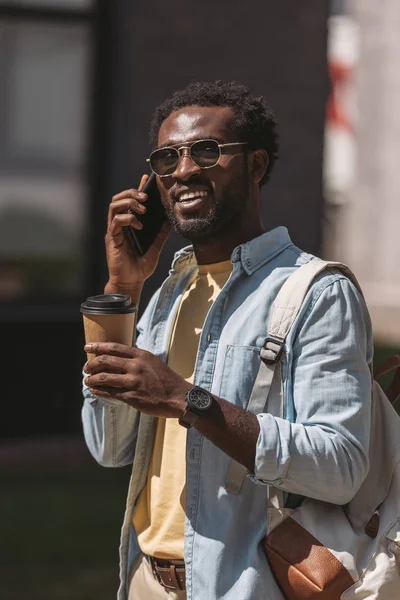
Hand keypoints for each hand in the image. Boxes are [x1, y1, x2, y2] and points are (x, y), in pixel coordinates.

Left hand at [83, 342, 189, 417]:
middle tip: (86, 368)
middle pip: (106, 361)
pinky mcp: (132, 396)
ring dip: (92, 379)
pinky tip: (95, 390)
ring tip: (87, 381)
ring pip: (104, 378)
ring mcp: (133, 382)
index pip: (114, 347)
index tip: (87, 347)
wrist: (179, 397)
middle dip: (91, 364)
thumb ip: (137, 358)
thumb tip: (119, 357)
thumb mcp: (153, 362)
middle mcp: (136, 366)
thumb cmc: (166, 380)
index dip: (98, 346)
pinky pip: (110, 393)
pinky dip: (99, 391)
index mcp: (141, 355)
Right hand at [105, 174, 170, 294]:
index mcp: (129, 224)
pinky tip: (139, 225)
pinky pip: (115, 221)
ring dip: (129, 202)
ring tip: (142, 209)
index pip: (131, 201)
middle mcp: (119, 225)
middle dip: (132, 193)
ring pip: (114, 206)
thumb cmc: (141, 267)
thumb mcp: (156, 247)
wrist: (132, 282)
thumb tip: (170, 219)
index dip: (137, 188)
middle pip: (119, 198)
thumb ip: (161, 233)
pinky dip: (128, 218)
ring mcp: (114, 231)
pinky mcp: (112, 238)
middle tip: (146, 197)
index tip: (146, 178)